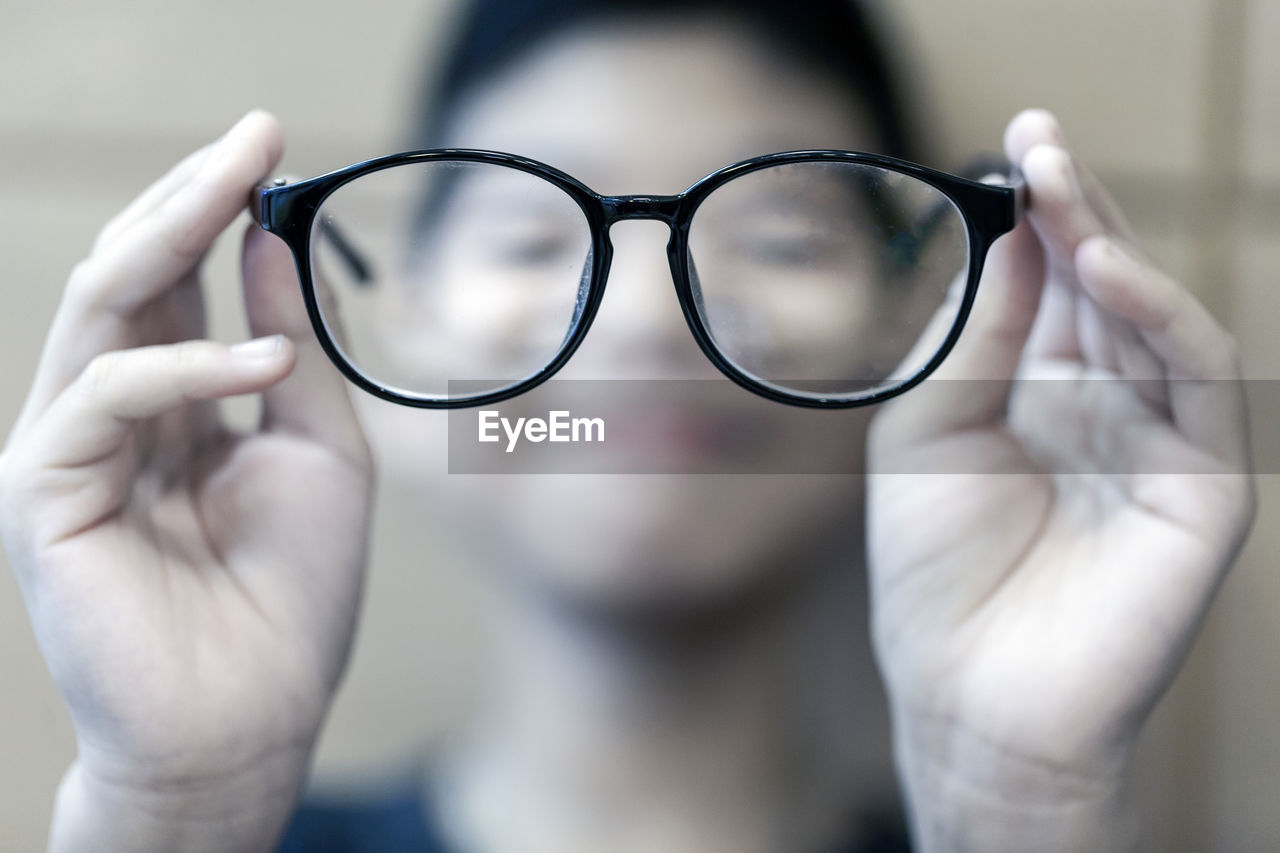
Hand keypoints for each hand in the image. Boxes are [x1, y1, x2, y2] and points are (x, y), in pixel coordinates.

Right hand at [0, 111, 374, 850]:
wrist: (254, 716)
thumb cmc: (294, 593)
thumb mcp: (319, 448)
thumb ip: (291, 350)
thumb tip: (274, 240)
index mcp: (178, 405)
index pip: (182, 283)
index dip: (220, 211)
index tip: (272, 147)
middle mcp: (116, 414)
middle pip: (134, 271)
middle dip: (192, 195)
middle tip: (253, 132)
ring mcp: (72, 447)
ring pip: (102, 305)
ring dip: (176, 233)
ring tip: (248, 182)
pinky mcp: (46, 489)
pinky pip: (109, 394)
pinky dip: (189, 368)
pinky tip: (263, 365)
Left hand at [865, 109, 1254, 851]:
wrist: (968, 697)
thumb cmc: (937, 574)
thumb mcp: (930, 430)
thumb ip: (977, 339)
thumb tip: (1008, 233)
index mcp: (1044, 396)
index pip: (1055, 284)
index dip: (1040, 215)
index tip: (1015, 144)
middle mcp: (1109, 409)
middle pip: (1107, 286)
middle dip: (1076, 208)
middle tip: (1039, 138)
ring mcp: (1161, 444)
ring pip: (1157, 319)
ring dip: (1112, 244)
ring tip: (1058, 182)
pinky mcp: (1203, 487)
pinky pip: (1198, 382)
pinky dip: (1159, 317)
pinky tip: (1105, 269)